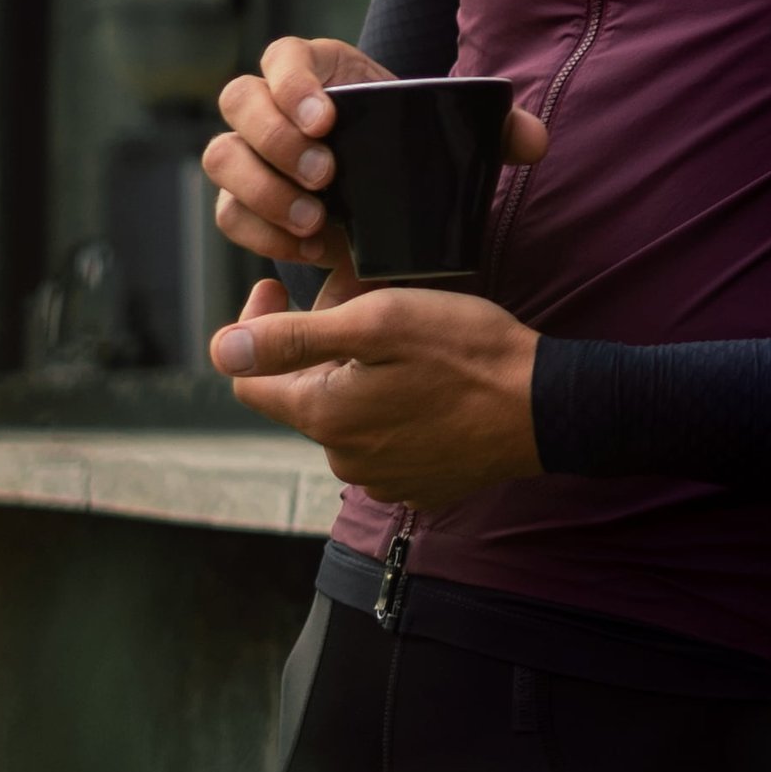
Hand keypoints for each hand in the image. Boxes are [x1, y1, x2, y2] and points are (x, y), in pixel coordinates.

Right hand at [202, 35, 548, 275]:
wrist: (388, 194)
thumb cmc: (413, 147)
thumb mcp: (451, 134)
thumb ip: (498, 133)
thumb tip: (533, 141)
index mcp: (313, 68)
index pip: (282, 56)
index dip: (292, 83)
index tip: (327, 119)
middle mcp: (269, 103)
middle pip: (238, 102)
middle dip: (275, 140)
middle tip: (325, 178)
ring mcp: (249, 153)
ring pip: (222, 159)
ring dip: (262, 191)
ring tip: (315, 223)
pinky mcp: (243, 201)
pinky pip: (229, 214)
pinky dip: (261, 234)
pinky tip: (305, 249)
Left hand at [208, 283, 543, 510]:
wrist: (546, 407)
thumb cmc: (468, 353)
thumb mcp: (380, 321)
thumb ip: (296, 338)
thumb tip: (224, 351)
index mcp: (325, 415)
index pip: (247, 380)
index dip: (253, 327)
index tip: (282, 288)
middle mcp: (343, 457)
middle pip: (301, 392)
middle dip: (317, 345)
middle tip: (363, 297)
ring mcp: (382, 477)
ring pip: (344, 415)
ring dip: (356, 376)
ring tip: (401, 339)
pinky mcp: (417, 484)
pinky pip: (382, 439)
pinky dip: (390, 406)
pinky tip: (426, 379)